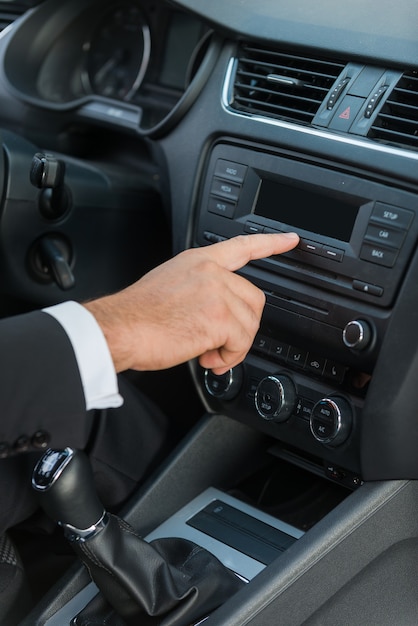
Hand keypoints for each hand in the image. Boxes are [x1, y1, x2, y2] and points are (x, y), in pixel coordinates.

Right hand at [84, 233, 298, 373]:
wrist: (119, 328)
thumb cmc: (136, 315)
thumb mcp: (169, 285)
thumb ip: (198, 290)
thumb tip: (212, 314)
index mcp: (199, 261)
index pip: (242, 246)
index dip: (270, 243)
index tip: (290, 240)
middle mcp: (211, 272)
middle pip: (254, 299)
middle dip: (242, 327)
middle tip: (219, 343)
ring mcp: (216, 292)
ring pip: (249, 324)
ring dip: (233, 347)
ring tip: (209, 354)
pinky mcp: (219, 318)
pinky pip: (241, 342)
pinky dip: (230, 358)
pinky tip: (209, 359)